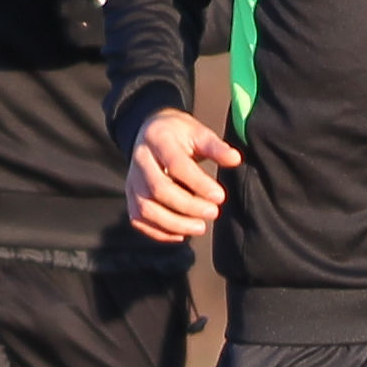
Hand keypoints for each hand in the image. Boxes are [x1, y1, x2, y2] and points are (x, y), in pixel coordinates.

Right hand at [128, 105, 236, 242]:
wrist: (150, 132)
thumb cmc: (178, 135)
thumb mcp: (198, 132)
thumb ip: (216, 147)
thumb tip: (235, 159)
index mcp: (158, 140)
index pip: (176, 165)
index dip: (198, 183)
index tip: (220, 196)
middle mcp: (140, 161)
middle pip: (159, 189)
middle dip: (188, 206)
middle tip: (213, 212)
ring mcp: (132, 181)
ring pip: (146, 209)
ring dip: (174, 223)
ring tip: (200, 227)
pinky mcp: (130, 197)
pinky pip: (139, 220)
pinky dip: (159, 232)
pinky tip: (182, 234)